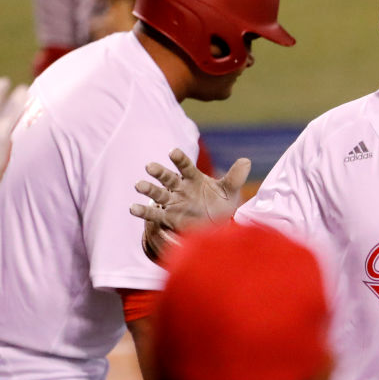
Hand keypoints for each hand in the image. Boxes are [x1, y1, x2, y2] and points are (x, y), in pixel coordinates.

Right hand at [129, 148, 249, 260]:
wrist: (214, 227)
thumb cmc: (220, 205)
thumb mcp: (230, 192)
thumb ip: (235, 177)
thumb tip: (246, 161)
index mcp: (194, 178)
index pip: (185, 166)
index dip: (179, 159)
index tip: (172, 152)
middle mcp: (180, 188)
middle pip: (167, 177)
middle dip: (159, 172)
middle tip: (150, 167)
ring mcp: (172, 202)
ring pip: (158, 193)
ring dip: (148, 189)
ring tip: (138, 185)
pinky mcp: (167, 217)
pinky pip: (154, 214)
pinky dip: (143, 211)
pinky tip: (132, 208)